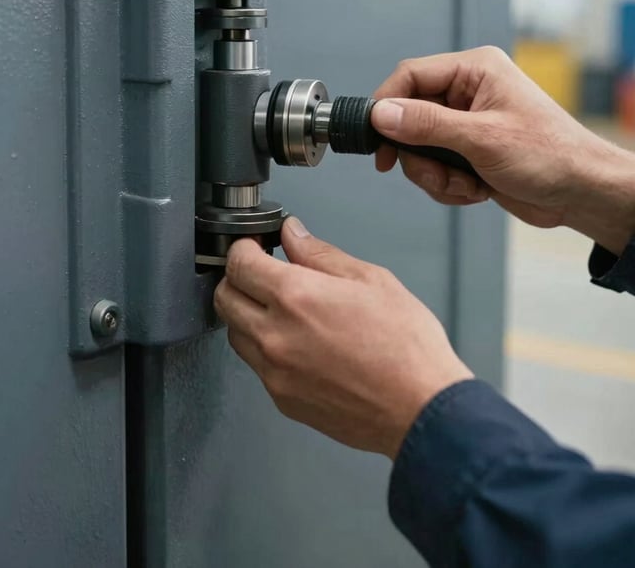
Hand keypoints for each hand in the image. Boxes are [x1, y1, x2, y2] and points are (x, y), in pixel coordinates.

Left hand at [213, 217, 471, 458]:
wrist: (421, 411)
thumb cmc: (406, 348)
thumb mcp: (371, 280)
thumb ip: (321, 254)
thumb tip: (293, 235)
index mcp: (296, 297)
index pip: (239, 263)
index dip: (244, 248)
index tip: (255, 246)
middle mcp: (276, 335)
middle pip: (224, 297)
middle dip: (238, 278)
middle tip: (262, 273)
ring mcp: (275, 372)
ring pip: (234, 333)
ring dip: (247, 314)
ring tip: (282, 309)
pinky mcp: (282, 399)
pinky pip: (256, 365)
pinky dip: (264, 348)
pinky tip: (297, 342)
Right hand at [371, 46, 634, 254]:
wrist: (582, 193)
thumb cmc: (552, 156)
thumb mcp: (481, 138)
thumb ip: (427, 124)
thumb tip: (382, 114)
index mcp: (475, 71)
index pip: (410, 76)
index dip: (387, 105)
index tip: (376, 136)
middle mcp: (468, 92)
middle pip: (409, 117)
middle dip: (418, 154)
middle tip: (433, 172)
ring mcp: (467, 123)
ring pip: (418, 147)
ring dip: (435, 175)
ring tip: (464, 183)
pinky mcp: (468, 151)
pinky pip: (434, 167)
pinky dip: (448, 185)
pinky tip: (475, 188)